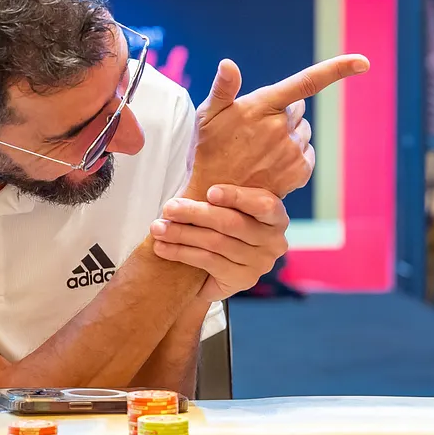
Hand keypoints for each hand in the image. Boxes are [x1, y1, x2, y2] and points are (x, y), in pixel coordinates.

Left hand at [150, 185, 289, 301]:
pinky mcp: (242, 280)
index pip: (264, 205)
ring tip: (157, 228)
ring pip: (215, 244)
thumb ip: (221, 193)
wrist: (221, 269)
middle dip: (195, 214)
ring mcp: (259, 264)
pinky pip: (207, 263)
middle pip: (232, 224)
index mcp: (276, 217)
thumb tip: (199, 154)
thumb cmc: (224, 225)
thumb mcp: (231, 206)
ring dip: (181, 235)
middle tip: (168, 208)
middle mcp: (274, 242)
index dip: (237, 197)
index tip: (209, 191)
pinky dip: (181, 253)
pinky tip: (162, 248)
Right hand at [189, 55, 368, 197]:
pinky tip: (271, 163)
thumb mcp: (208, 115)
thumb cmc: (210, 150)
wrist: (215, 199)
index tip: (363, 61)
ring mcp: (293, 151)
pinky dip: (295, 154)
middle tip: (255, 130)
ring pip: (303, 131)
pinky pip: (308, 152)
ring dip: (288, 135)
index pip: (306, 82)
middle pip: (298, 109)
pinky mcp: (300, 171)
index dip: (337, 69)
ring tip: (260, 150)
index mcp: (263, 106)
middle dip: (283, 113)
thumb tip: (229, 64)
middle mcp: (282, 127)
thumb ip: (223, 88)